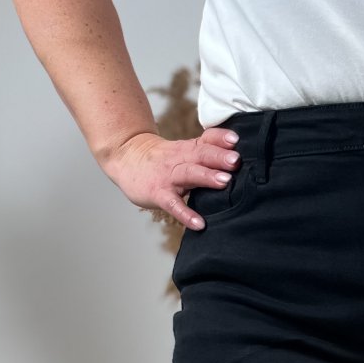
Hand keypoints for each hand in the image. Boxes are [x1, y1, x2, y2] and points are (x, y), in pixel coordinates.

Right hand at [96, 127, 242, 229]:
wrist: (126, 158)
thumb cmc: (163, 159)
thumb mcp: (183, 150)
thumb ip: (206, 150)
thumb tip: (237, 154)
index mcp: (188, 149)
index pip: (205, 140)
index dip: (220, 138)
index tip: (236, 139)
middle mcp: (179, 159)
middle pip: (200, 154)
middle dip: (218, 157)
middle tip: (235, 160)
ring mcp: (168, 177)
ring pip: (189, 174)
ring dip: (206, 177)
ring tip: (225, 182)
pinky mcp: (158, 194)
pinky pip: (173, 205)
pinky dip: (186, 214)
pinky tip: (199, 224)